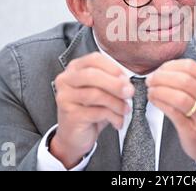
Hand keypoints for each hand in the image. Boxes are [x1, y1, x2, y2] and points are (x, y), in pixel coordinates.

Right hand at [50, 52, 133, 168]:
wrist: (75, 136)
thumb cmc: (91, 110)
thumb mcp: (102, 91)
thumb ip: (111, 82)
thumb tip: (126, 82)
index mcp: (75, 68)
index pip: (94, 59)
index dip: (113, 68)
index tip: (126, 79)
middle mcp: (66, 80)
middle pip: (92, 75)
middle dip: (115, 84)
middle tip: (130, 92)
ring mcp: (65, 97)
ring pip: (95, 94)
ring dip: (116, 103)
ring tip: (125, 110)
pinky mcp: (70, 115)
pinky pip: (96, 112)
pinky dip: (112, 116)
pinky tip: (118, 121)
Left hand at [146, 59, 195, 170]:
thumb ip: (192, 80)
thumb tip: (165, 69)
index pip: (191, 66)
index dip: (171, 66)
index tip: (160, 69)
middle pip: (183, 80)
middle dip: (161, 77)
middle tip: (151, 80)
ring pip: (178, 96)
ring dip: (159, 90)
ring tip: (151, 90)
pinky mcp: (193, 130)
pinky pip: (172, 112)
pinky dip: (159, 103)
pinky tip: (154, 100)